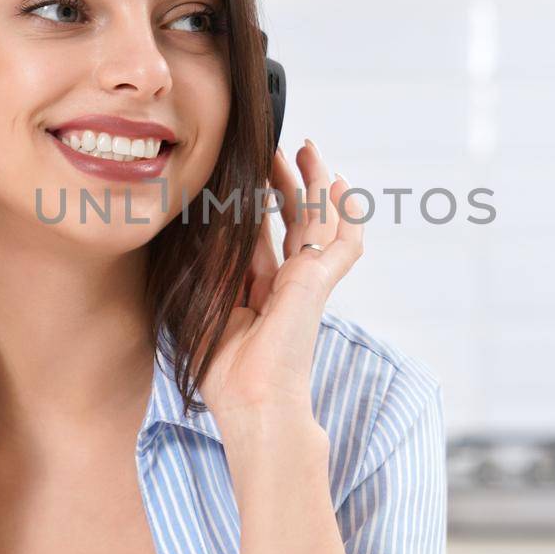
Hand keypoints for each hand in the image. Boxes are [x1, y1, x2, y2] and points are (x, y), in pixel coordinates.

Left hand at [198, 139, 365, 422]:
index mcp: (262, 292)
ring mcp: (308, 283)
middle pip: (295, 222)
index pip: (267, 237)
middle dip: (289, 183)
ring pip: (321, 223)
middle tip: (280, 149)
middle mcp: (288, 284)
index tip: (253, 174)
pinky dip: (346, 214)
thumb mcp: (208, 304)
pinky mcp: (319, 284)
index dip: (262, 204)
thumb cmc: (225, 370)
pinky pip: (343, 243)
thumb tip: (212, 220)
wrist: (253, 403)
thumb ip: (216, 267)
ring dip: (315, 185)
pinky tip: (340, 185)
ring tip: (309, 151)